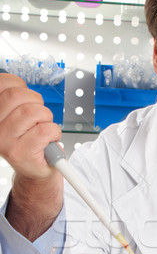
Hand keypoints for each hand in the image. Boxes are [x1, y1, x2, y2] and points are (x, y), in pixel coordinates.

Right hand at [0, 74, 63, 239]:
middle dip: (36, 101)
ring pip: (32, 111)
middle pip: (17, 95)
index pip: (3, 84)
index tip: (26, 98)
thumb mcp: (17, 115)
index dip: (21, 86)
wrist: (36, 169)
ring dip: (46, 117)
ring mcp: (5, 141)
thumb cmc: (30, 140)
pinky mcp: (21, 153)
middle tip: (39, 116)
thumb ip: (15, 99)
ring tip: (43, 129)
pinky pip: (45, 130)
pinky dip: (54, 132)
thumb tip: (19, 85)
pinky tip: (49, 139)